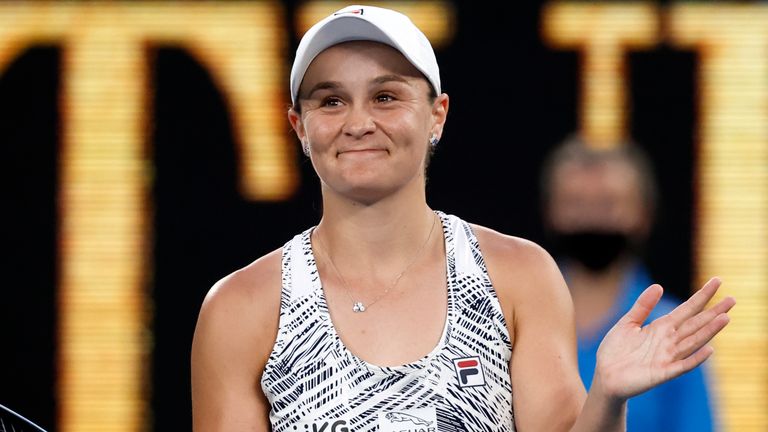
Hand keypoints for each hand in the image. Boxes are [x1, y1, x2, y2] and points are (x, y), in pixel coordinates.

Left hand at [593, 277, 734, 400]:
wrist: (604, 375)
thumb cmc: (616, 350)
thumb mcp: (627, 323)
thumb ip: (643, 306)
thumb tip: (659, 285)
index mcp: (661, 327)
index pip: (686, 309)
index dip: (701, 296)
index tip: (716, 281)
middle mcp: (669, 341)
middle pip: (695, 324)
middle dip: (713, 312)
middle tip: (733, 299)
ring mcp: (667, 357)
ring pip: (693, 341)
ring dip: (709, 331)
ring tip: (725, 318)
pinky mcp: (662, 373)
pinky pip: (682, 365)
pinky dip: (696, 358)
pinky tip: (709, 349)